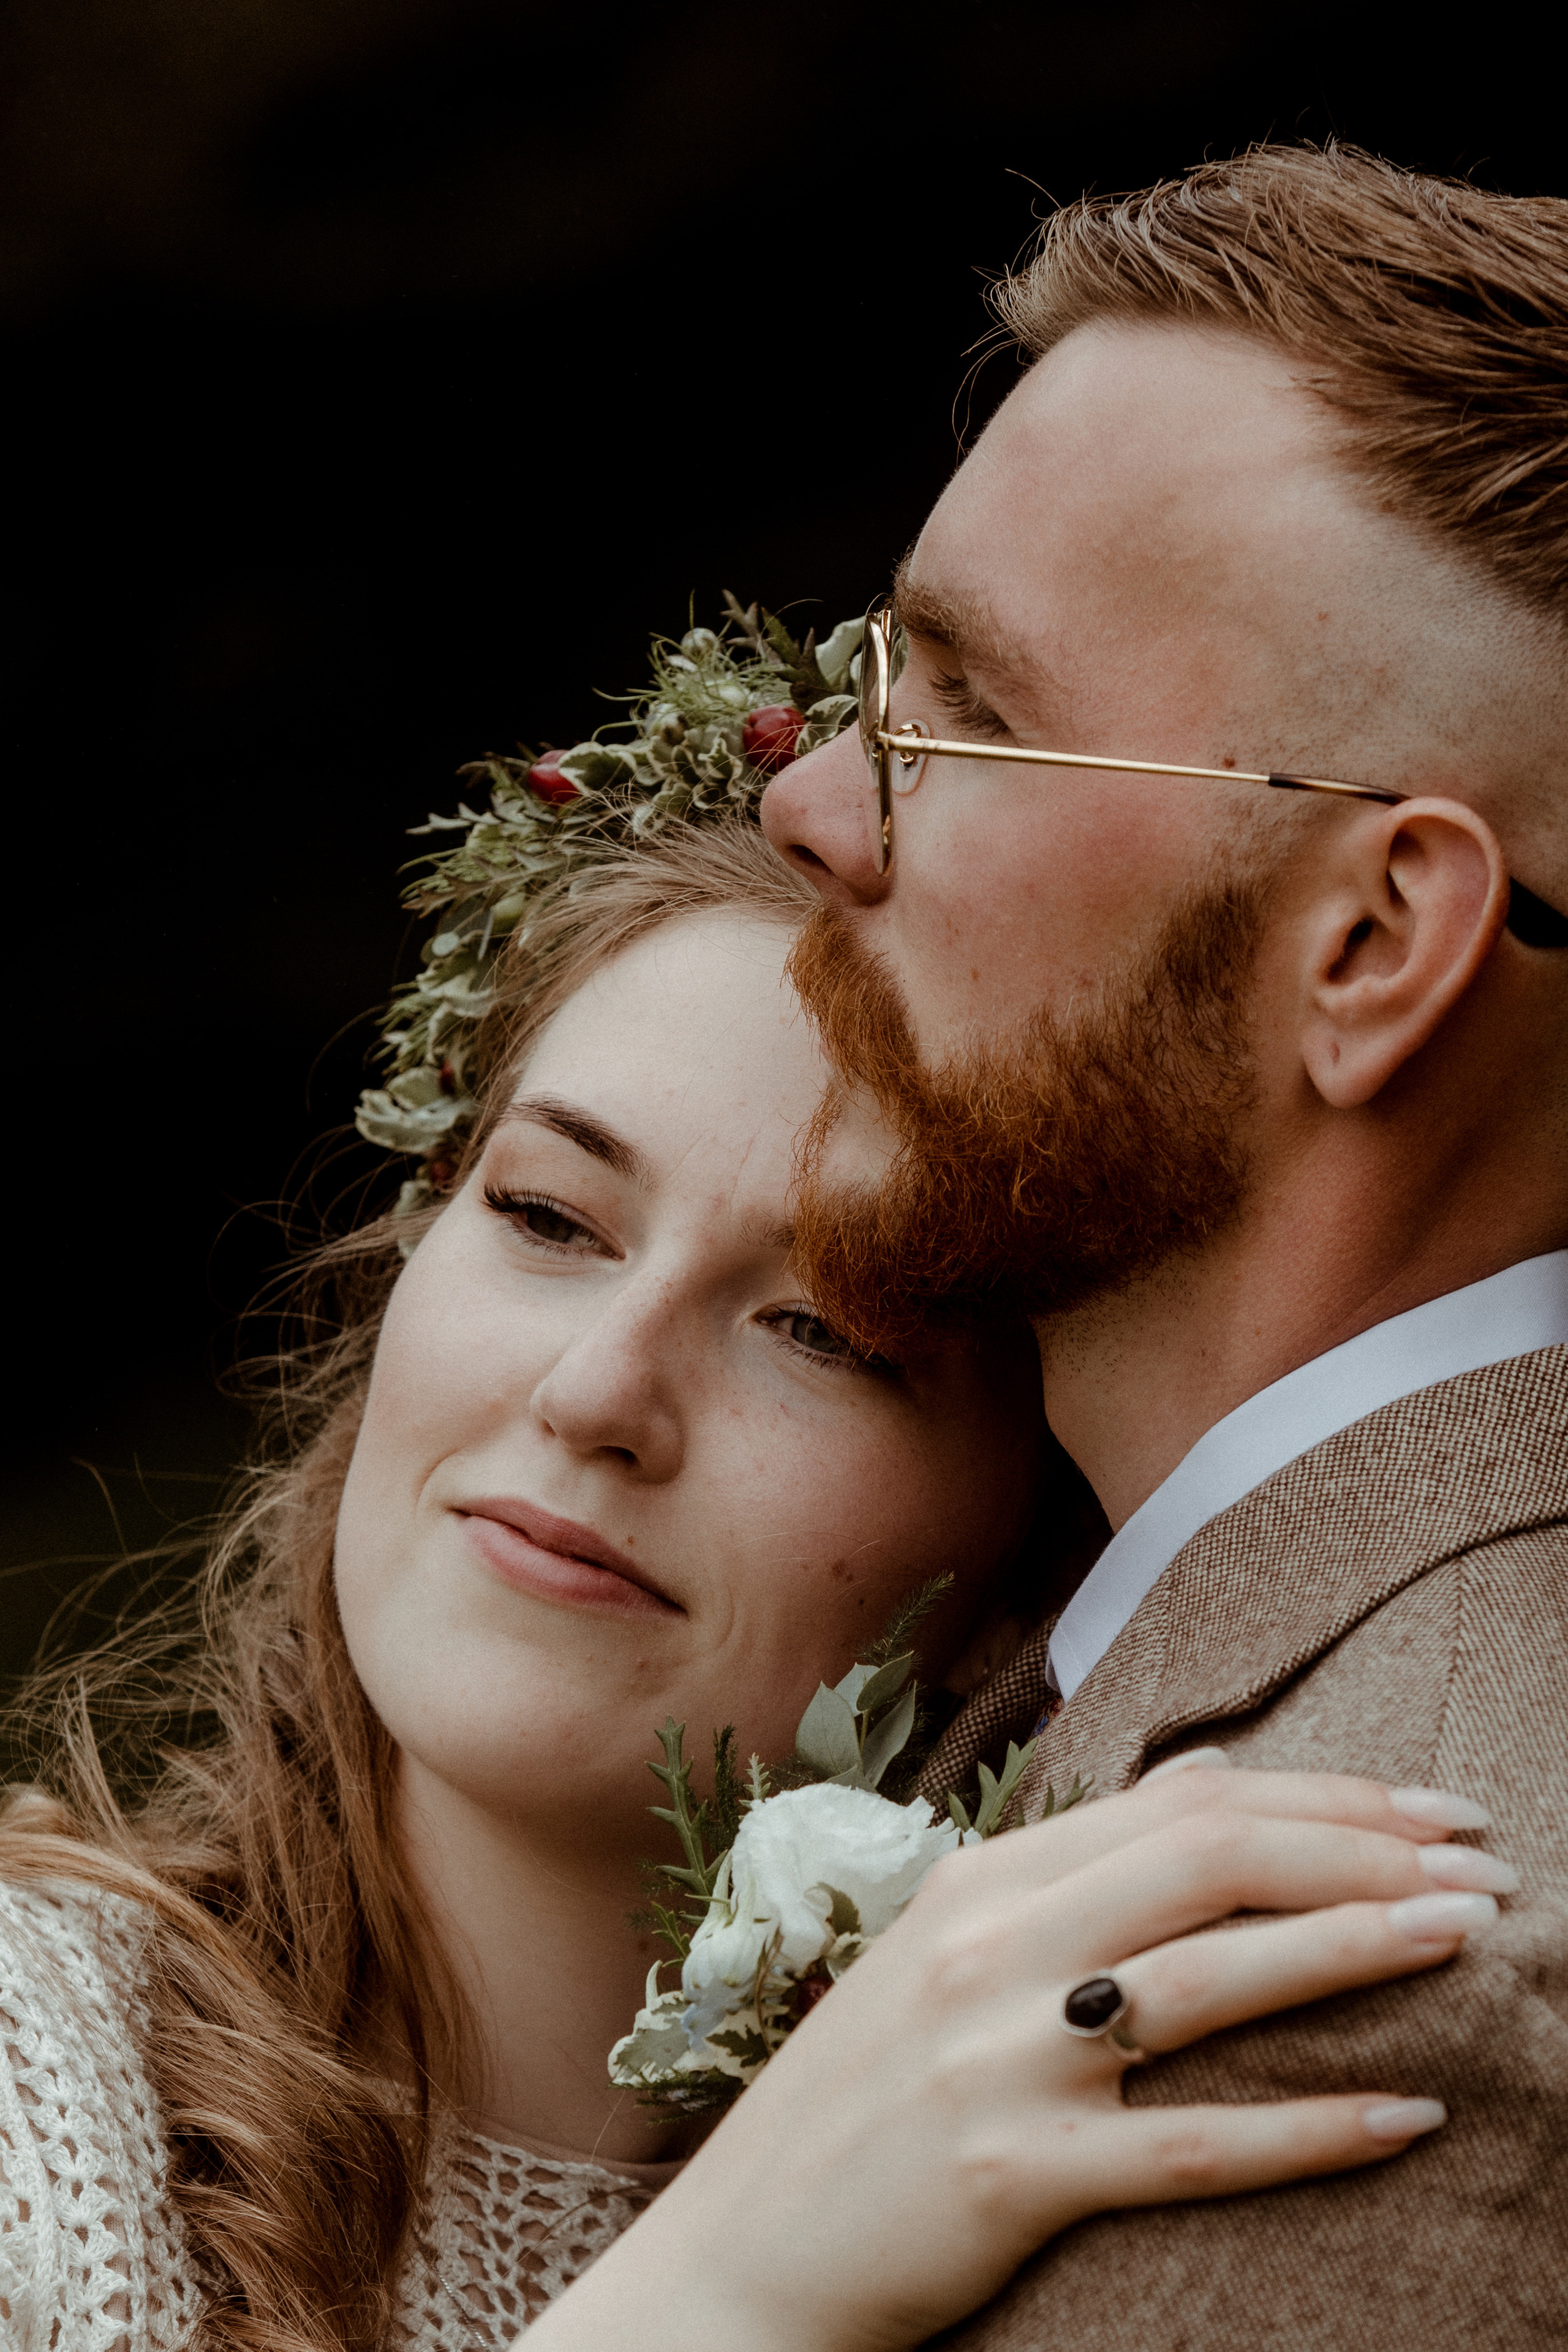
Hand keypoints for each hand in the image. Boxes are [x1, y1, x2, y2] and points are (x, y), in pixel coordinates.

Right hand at [522, 1766, 1512, 2351]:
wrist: (744, 2254)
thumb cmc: (864, 2099)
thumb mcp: (950, 1950)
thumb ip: (1076, 1869)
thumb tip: (1213, 1781)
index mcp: (982, 1879)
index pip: (1185, 1802)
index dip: (1327, 1794)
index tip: (1431, 1808)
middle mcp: (990, 1946)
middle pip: (1212, 1858)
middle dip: (1365, 1847)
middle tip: (1483, 1864)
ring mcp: (999, 2058)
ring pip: (1215, 1978)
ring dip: (1360, 1945)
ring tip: (1471, 1937)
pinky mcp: (1015, 2174)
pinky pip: (1196, 2144)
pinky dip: (1313, 2126)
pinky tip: (1410, 2115)